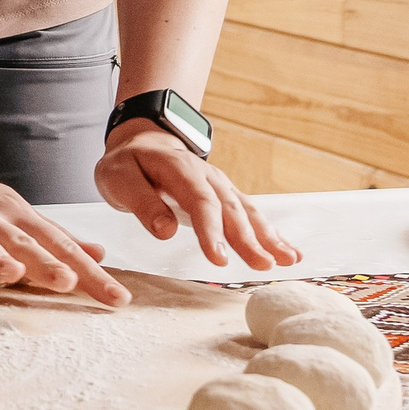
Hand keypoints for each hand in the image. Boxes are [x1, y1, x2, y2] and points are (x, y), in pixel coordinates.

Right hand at [0, 148, 129, 305]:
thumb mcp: (14, 213)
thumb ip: (52, 237)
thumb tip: (98, 254)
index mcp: (16, 216)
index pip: (60, 246)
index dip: (90, 273)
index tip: (118, 298)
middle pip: (24, 242)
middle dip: (48, 262)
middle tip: (73, 284)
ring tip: (14, 274)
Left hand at [94, 120, 299, 269]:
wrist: (143, 144)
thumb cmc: (128, 164)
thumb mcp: (118, 178)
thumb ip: (142, 202)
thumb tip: (164, 231)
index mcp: (179, 169)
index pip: (199, 201)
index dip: (211, 230)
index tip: (218, 259)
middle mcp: (207, 175)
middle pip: (230, 208)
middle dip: (247, 238)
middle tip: (262, 265)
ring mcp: (220, 185)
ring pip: (247, 211)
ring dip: (268, 236)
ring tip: (288, 261)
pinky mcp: (226, 196)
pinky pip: (251, 215)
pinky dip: (271, 234)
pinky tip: (290, 253)